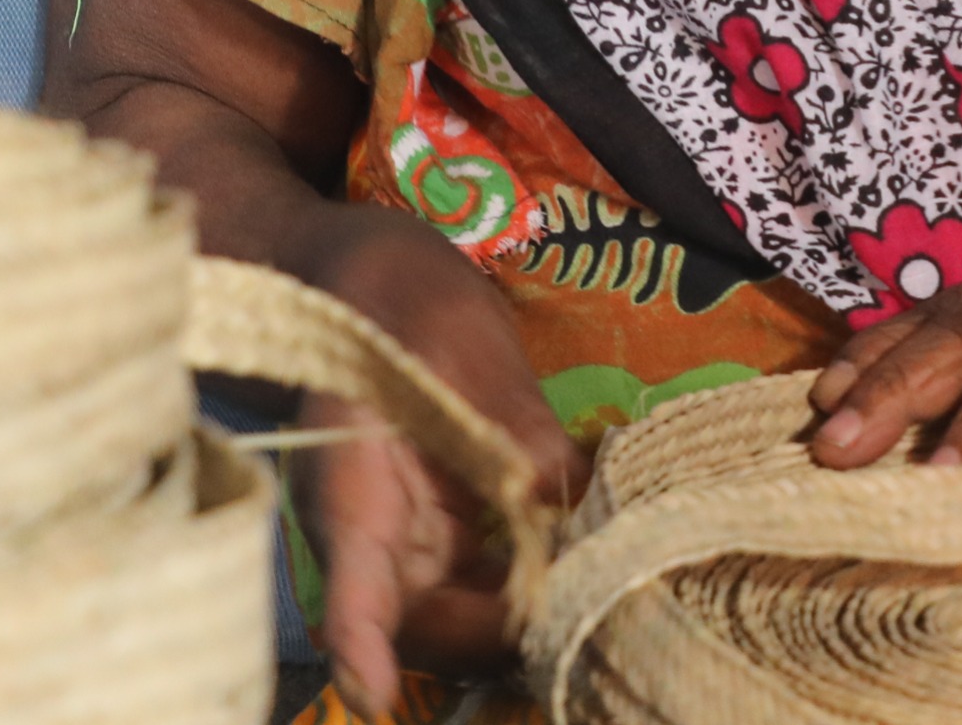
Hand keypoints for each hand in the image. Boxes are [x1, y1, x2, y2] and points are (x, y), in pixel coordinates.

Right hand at [282, 204, 582, 714]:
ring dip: (531, 619)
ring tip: (613, 586)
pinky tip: (598, 558)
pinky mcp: (445, 544)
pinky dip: (541, 588)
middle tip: (599, 603)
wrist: (367, 280)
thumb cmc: (399, 299)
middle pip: (426, 628)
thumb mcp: (460, 342)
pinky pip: (490, 591)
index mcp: (349, 486)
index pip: (348, 581)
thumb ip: (513, 426)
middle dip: (505, 635)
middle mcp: (370, 539)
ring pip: (464, 623)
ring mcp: (408, 548)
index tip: (372, 697)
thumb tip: (575, 498)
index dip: (361, 643)